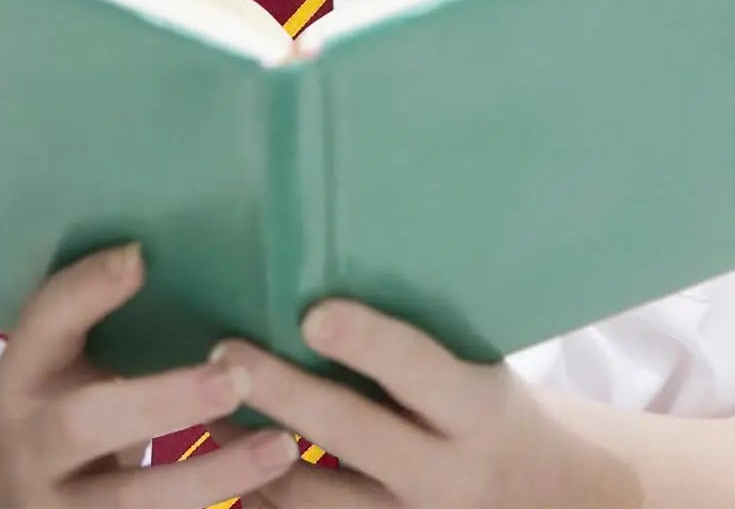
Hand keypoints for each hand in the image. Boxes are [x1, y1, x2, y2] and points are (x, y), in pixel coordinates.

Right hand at [0, 241, 304, 505]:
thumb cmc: (55, 402)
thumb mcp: (60, 359)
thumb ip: (101, 318)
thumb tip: (189, 250)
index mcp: (21, 374)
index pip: (42, 322)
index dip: (87, 290)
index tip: (142, 256)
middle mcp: (30, 444)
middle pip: (84, 423)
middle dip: (162, 400)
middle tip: (234, 376)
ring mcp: (58, 508)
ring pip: (134, 500)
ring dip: (212, 473)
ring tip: (281, 446)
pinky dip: (214, 506)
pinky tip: (273, 486)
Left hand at [212, 299, 627, 508]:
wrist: (534, 500)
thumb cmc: (485, 408)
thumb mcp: (478, 368)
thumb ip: (420, 336)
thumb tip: (338, 250)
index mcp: (474, 410)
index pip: (418, 369)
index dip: (367, 342)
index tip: (312, 313)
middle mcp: (442, 474)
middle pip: (351, 432)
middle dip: (282, 393)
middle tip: (223, 352)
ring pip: (316, 498)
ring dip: (251, 454)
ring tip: (200, 406)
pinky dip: (263, 499)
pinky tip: (223, 467)